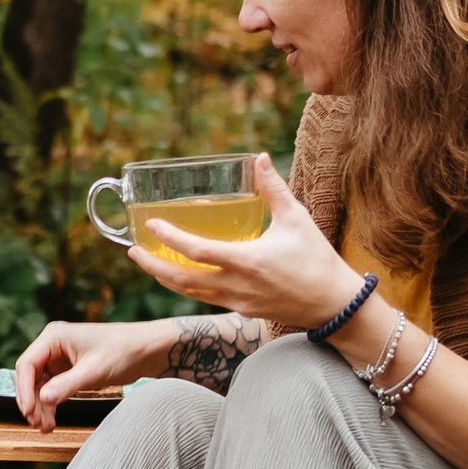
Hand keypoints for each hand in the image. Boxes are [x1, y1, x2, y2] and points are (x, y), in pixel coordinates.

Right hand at [11, 321, 173, 430]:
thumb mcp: (94, 371)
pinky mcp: (68, 369)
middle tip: (37, 424)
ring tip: (46, 427)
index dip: (24, 390)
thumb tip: (42, 400)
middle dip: (32, 401)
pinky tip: (52, 420)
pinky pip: (51, 388)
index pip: (26, 364)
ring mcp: (59, 358)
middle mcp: (52, 345)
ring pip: (39, 385)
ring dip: (40, 406)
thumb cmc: (123, 351)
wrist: (147, 350)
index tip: (29, 412)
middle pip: (29, 376)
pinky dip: (50, 404)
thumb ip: (67, 385)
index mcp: (53, 337)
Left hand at [129, 152, 357, 332]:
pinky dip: (188, 286)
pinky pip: (207, 298)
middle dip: (152, 266)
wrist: (335, 305)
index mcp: (248, 261)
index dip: (170, 238)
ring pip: (191, 293)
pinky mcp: (243, 310)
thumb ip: (274, 189)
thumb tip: (259, 158)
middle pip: (182, 280)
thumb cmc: (318, 260)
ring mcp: (238, 301)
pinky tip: (181, 274)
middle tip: (132, 250)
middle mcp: (237, 285)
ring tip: (148, 262)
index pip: (197, 251)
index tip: (151, 224)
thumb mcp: (296, 219)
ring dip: (166, 278)